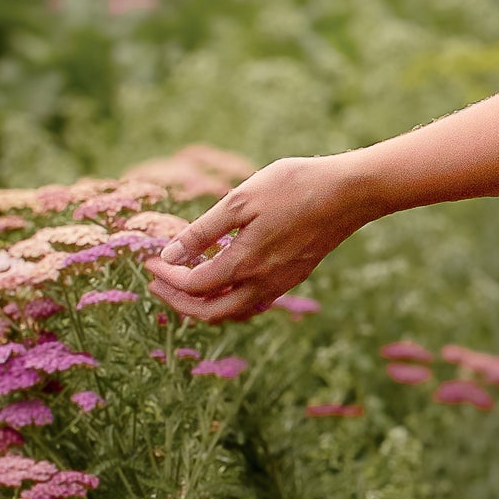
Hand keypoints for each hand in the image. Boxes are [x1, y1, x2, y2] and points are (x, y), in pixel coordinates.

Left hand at [147, 154, 368, 324]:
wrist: (350, 192)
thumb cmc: (294, 186)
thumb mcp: (240, 200)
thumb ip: (202, 231)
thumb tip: (169, 256)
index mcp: (245, 263)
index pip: (194, 285)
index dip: (166, 277)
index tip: (149, 260)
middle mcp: (263, 283)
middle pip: (211, 312)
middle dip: (179, 301)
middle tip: (157, 284)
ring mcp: (281, 283)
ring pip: (234, 312)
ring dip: (205, 304)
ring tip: (185, 284)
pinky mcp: (294, 276)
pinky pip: (254, 302)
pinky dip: (231, 299)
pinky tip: (226, 280)